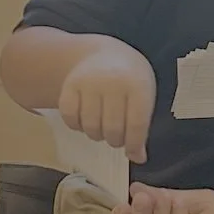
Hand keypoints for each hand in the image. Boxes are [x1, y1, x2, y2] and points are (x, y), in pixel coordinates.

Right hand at [57, 40, 155, 161]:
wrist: (104, 54)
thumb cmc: (130, 81)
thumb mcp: (143, 98)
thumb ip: (141, 128)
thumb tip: (138, 158)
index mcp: (138, 86)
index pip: (136, 125)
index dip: (134, 145)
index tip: (132, 152)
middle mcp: (113, 82)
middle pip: (112, 129)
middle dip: (114, 140)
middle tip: (115, 136)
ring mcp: (90, 82)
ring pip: (90, 127)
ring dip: (96, 134)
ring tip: (101, 126)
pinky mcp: (70, 84)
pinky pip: (70, 117)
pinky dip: (76, 126)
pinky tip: (85, 120)